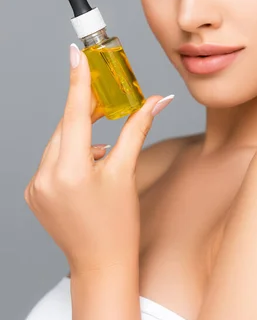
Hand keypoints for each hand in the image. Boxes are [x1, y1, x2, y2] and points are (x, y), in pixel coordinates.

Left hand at [24, 44, 173, 276]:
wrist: (101, 265)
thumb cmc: (118, 224)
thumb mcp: (127, 172)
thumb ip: (137, 129)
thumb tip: (158, 101)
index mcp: (69, 171)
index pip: (73, 114)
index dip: (78, 81)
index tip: (76, 55)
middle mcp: (46, 177)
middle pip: (66, 127)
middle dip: (85, 110)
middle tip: (105, 96)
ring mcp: (36, 187)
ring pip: (59, 142)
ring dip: (79, 135)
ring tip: (104, 148)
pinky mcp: (34, 193)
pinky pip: (52, 160)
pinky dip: (70, 153)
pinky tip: (90, 164)